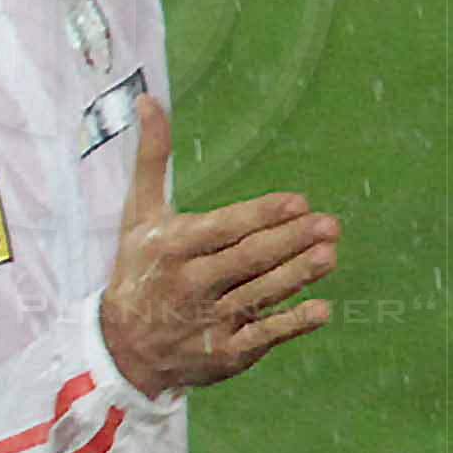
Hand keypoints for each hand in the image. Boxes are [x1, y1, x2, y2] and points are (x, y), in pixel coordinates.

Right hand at [98, 95, 337, 397]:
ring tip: (330, 254)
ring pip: (261, 294)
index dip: (261, 216)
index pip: (223, 229)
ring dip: (297, 275)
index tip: (297, 202)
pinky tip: (322, 309)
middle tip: (329, 224)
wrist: (122, 347)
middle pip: (248, 259)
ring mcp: (209, 320)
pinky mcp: (226, 352)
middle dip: (289, 242)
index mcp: (172, 248)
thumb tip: (147, 100)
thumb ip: (150, 160)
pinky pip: (264, 336)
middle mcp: (190, 284)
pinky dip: (292, 324)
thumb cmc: (139, 270)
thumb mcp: (138, 217)